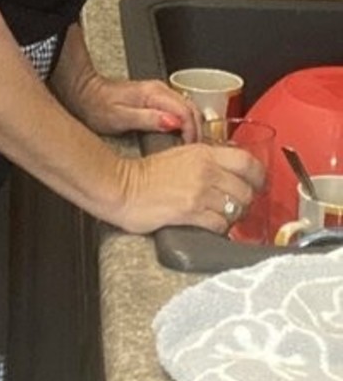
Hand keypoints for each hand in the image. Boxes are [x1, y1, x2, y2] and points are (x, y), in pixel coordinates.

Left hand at [69, 73, 201, 142]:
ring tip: (190, 147)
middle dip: (197, 131)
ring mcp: (159, 94)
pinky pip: (180, 111)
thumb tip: (172, 122)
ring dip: (193, 127)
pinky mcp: (156, 99)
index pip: (186, 111)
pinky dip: (185, 124)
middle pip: (192, 109)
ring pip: (188, 109)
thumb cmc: (97, 106)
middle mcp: (160, 90)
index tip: (190, 147)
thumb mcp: (120, 117)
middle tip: (194, 151)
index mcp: (154, 93)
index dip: (192, 131)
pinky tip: (182, 137)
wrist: (85, 94)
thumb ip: (148, 119)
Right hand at [113, 141, 264, 235]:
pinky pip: (220, 224)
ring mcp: (199, 192)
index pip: (248, 162)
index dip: (259, 176)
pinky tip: (210, 225)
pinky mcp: (190, 213)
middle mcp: (206, 171)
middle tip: (238, 206)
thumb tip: (228, 170)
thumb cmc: (145, 173)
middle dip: (245, 201)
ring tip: (222, 217)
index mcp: (204, 153)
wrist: (121, 187)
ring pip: (236, 209)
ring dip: (233, 216)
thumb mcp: (180, 155)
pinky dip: (219, 228)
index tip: (256, 183)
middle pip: (246, 190)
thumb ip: (206, 160)